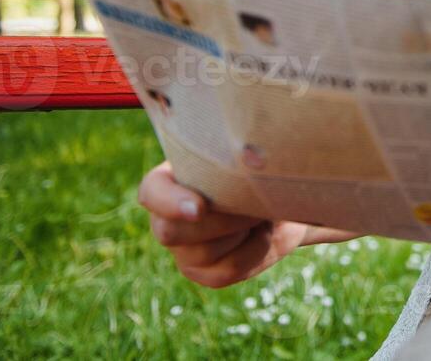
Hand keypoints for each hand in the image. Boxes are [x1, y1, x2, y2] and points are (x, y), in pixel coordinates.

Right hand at [137, 160, 307, 288]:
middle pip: (170, 232)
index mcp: (169, 182)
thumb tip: (249, 160)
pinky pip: (228, 270)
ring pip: (204, 252)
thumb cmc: (259, 169)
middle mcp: (167, 220)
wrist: (279, 201)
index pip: (151, 192)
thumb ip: (238, 157)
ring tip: (260, 212)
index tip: (200, 208)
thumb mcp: (249, 156)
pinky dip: (256, 250)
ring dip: (243, 230)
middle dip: (221, 219)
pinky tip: (264, 233)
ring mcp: (184, 251)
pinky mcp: (206, 274)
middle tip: (254, 200)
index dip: (169, 202)